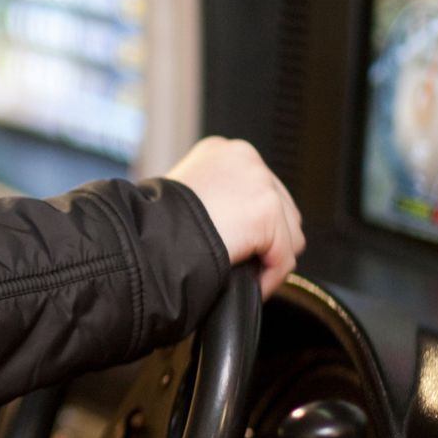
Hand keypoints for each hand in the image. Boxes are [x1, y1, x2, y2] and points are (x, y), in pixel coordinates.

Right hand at [163, 136, 304, 297]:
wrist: (148, 235)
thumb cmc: (153, 224)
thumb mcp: (185, 198)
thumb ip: (215, 200)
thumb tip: (233, 224)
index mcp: (224, 151)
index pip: (260, 189)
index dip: (253, 223)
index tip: (242, 245)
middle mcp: (245, 158)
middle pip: (282, 208)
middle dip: (268, 240)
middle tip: (246, 263)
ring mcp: (259, 182)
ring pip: (289, 233)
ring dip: (270, 258)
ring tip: (247, 275)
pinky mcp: (267, 212)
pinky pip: (284, 257)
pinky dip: (270, 277)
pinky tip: (251, 286)